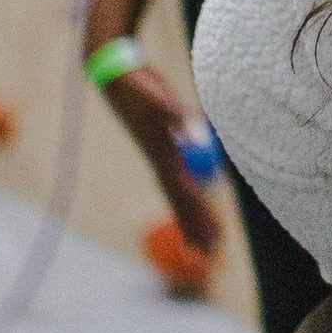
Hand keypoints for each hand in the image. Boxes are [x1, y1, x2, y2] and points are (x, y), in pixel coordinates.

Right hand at [99, 58, 223, 255]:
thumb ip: (177, 115)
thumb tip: (196, 135)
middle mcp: (161, 161)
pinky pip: (177, 178)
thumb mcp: (159, 99)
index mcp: (162, 155)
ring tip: (206, 240)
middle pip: (182, 202)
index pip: (186, 194)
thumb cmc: (138, 85)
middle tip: (214, 256)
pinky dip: (187, 195)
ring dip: (192, 217)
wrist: (116, 76)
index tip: (214, 239)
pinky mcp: (161, 146)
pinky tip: (195, 201)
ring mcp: (160, 155)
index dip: (201, 217)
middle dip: (198, 229)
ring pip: (178, 194)